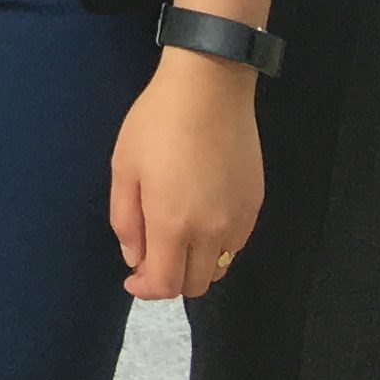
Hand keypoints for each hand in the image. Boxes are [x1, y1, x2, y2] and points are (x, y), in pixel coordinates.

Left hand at [108, 50, 261, 302]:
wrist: (209, 89)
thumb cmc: (156, 122)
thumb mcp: (124, 167)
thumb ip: (126, 220)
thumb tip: (135, 259)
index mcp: (173, 223)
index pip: (165, 284)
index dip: (146, 290)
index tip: (132, 280)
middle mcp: (211, 232)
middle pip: (195, 285)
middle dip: (169, 280)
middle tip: (150, 258)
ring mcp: (239, 221)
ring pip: (218, 268)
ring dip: (195, 265)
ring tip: (175, 240)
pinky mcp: (255, 206)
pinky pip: (235, 245)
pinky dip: (216, 247)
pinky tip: (200, 221)